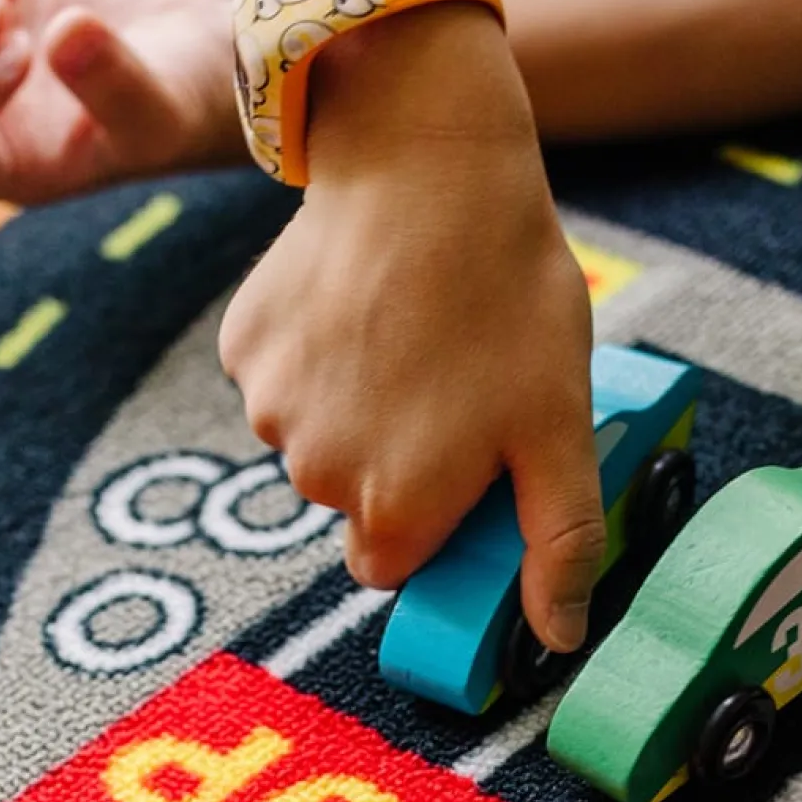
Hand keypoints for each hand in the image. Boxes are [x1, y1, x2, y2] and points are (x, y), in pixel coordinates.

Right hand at [219, 3, 603, 650]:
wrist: (429, 160)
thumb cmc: (509, 296)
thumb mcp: (559, 426)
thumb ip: (557, 543)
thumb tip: (558, 640)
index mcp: (390, 513)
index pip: (390, 565)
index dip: (428, 519)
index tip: (460, 462)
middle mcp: (314, 477)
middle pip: (350, 500)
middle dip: (393, 458)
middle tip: (448, 379)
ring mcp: (267, 410)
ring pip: (311, 437)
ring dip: (352, 403)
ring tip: (407, 332)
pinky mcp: (242, 345)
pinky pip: (277, 376)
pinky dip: (313, 352)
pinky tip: (358, 301)